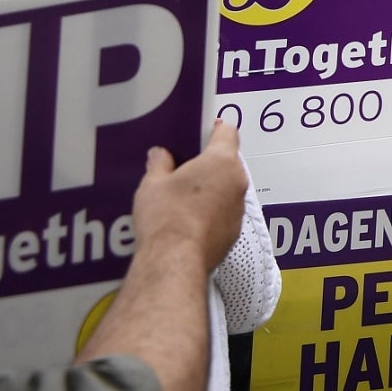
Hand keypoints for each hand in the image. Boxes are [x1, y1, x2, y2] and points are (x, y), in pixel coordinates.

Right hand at [131, 120, 247, 272]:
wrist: (174, 261)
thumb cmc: (165, 216)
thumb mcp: (152, 184)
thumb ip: (159, 163)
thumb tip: (160, 154)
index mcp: (221, 161)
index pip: (227, 132)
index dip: (213, 130)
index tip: (199, 132)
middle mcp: (237, 182)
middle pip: (227, 162)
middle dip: (207, 163)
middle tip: (182, 168)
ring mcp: (238, 209)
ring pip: (227, 189)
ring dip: (211, 190)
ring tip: (182, 198)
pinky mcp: (233, 233)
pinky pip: (224, 214)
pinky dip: (211, 213)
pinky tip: (188, 222)